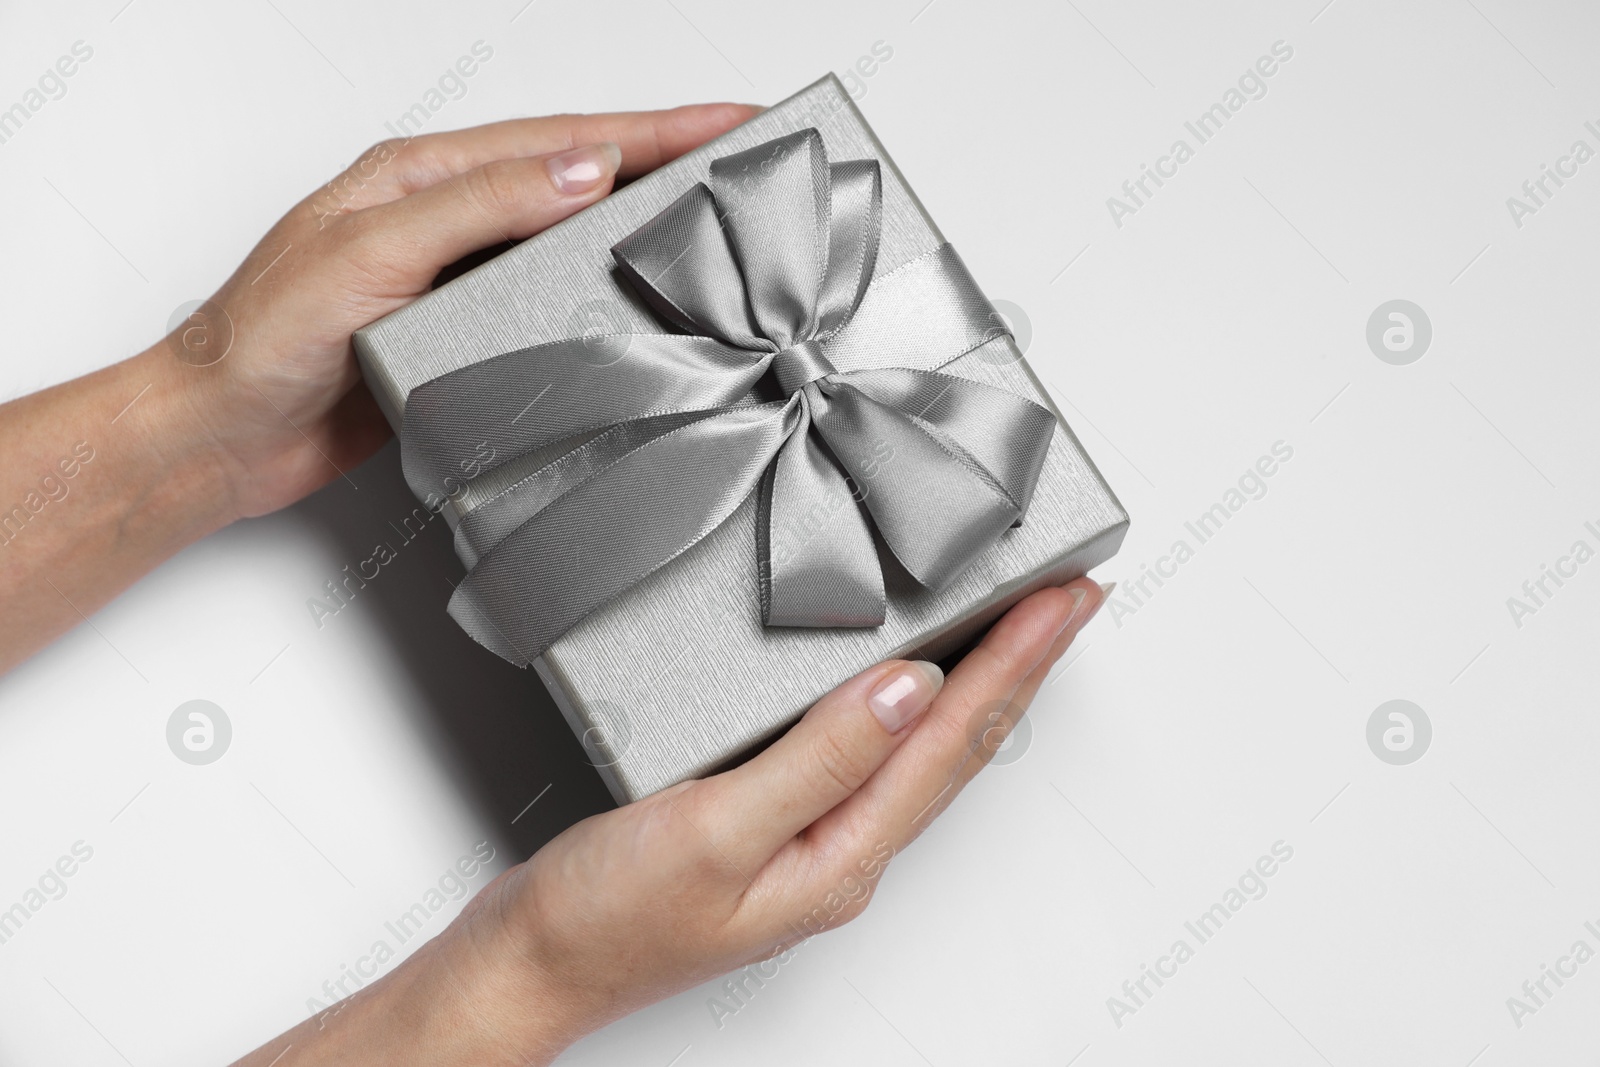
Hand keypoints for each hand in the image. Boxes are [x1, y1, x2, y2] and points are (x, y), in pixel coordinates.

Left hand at [0, 104, 756, 671]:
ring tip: (714, 229)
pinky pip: (550, 309)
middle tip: (743, 164)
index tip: (728, 122)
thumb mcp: (371, 250)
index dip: (654, 129)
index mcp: (424, 176)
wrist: (221, 437)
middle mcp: (448, 220)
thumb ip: (477, 206)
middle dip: (667, 165)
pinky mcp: (464, 339)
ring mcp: (459, 279)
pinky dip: (602, 303)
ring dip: (642, 232)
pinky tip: (637, 314)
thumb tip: (579, 172)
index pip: (564, 140)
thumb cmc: (263, 340)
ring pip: (572, 243)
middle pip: (580, 179)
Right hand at [437, 579, 1106, 1063]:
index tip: (1063, 599)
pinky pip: (866, 750)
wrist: (530, 964)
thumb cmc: (606, 919)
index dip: (1016, 663)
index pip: (954, 741)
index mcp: (842, 856)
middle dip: (1021, 669)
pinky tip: (906, 682)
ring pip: (920, 748)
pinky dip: (907, 702)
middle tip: (1070, 602)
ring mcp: (808, 840)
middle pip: (957, 746)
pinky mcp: (770, 822)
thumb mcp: (714, 830)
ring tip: (1019, 631)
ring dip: (978, 682)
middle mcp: (840, 852)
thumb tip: (909, 690)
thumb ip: (818, 760)